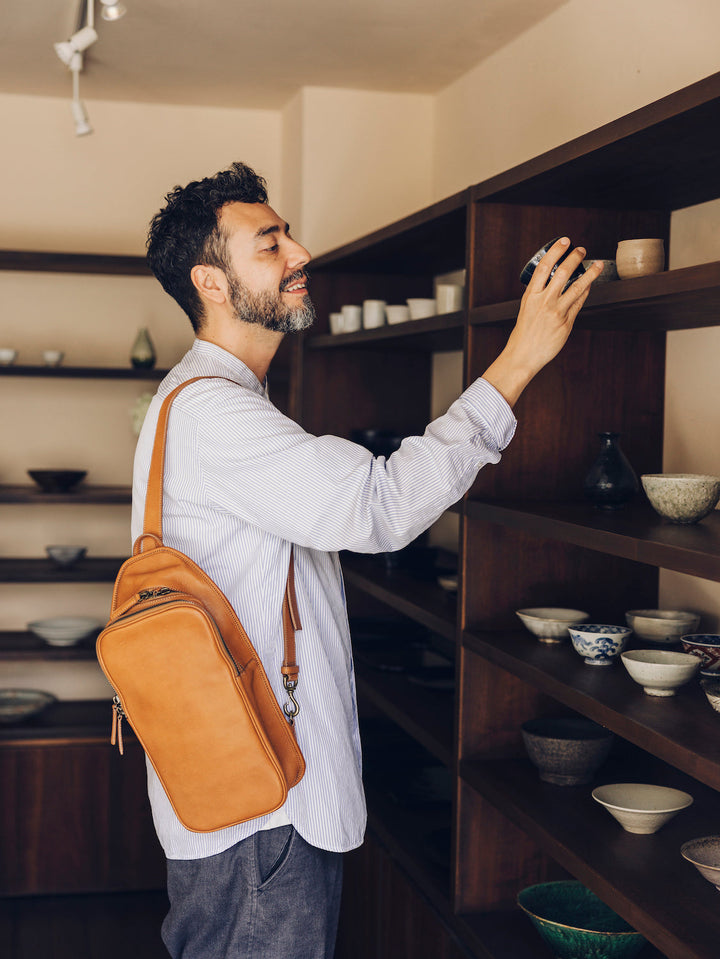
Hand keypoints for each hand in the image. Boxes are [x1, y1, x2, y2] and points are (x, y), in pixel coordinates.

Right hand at [482, 238, 602, 406]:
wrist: (523, 355)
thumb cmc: (524, 333)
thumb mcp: (526, 308)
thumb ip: (540, 295)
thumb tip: (556, 283)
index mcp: (530, 296)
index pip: (544, 267)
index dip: (556, 251)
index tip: (564, 241)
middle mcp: (544, 302)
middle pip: (562, 273)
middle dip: (574, 258)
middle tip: (581, 250)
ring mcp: (557, 312)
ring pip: (577, 287)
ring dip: (590, 274)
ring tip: (597, 264)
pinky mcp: (566, 323)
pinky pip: (579, 303)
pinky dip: (585, 292)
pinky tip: (589, 286)